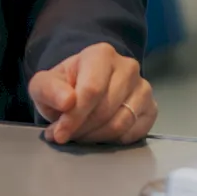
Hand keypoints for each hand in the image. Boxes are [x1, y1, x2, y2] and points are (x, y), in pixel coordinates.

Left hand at [28, 43, 155, 144]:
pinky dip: (113, 140)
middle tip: (66, 136)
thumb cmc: (65, 86)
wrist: (83, 88)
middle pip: (106, 109)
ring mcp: (143, 88)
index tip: (59, 134)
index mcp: (101, 54)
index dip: (74, 116)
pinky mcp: (151, 108)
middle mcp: (128, 67)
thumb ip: (49, 90)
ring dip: (96, 136)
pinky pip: (134, 133)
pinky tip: (98, 135)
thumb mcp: (45, 84)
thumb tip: (67, 101)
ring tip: (79, 136)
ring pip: (121, 123)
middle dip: (82, 128)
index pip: (92, 90)